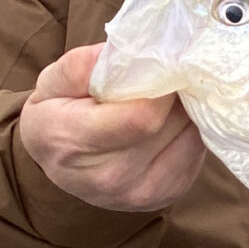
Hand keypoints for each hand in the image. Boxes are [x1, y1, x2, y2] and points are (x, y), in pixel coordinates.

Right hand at [19, 44, 205, 211]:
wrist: (59, 165)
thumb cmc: (56, 116)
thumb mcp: (51, 83)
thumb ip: (79, 66)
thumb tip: (122, 53)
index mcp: (74, 142)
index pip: (141, 116)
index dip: (161, 84)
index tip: (162, 63)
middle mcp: (110, 177)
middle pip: (170, 124)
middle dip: (176, 92)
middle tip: (169, 74)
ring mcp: (142, 192)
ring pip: (190, 136)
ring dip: (187, 111)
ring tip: (169, 97)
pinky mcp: (168, 194)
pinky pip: (197, 152)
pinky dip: (190, 130)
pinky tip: (172, 120)